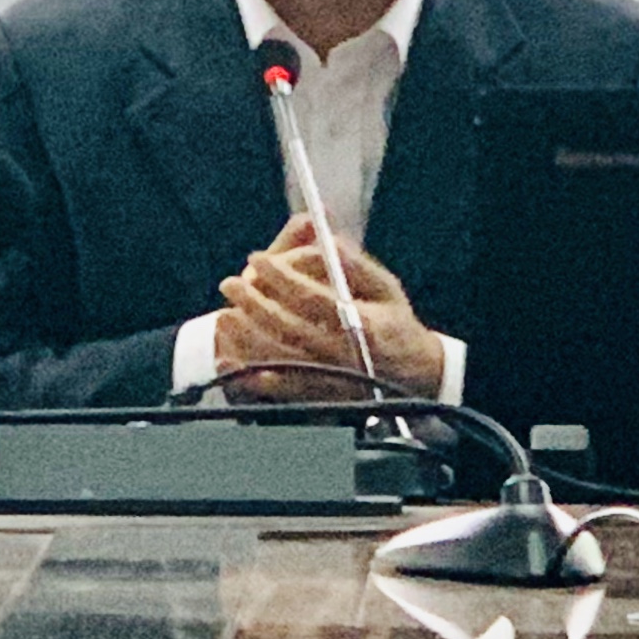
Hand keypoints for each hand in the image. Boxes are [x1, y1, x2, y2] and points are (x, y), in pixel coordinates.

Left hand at [214, 215, 448, 400]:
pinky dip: (252, 377)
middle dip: (253, 303)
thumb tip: (326, 239)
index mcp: (364, 324)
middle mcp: (345, 354)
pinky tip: (231, 361)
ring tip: (225, 315)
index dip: (281, 276)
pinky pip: (279, 390)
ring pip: (278, 358)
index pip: (312, 296)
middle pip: (288, 327)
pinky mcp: (320, 399)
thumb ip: (355, 264)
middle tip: (230, 284)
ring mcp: (331, 381)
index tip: (257, 258)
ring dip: (247, 337)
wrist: (413, 377)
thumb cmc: (396, 326)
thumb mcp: (386, 288)